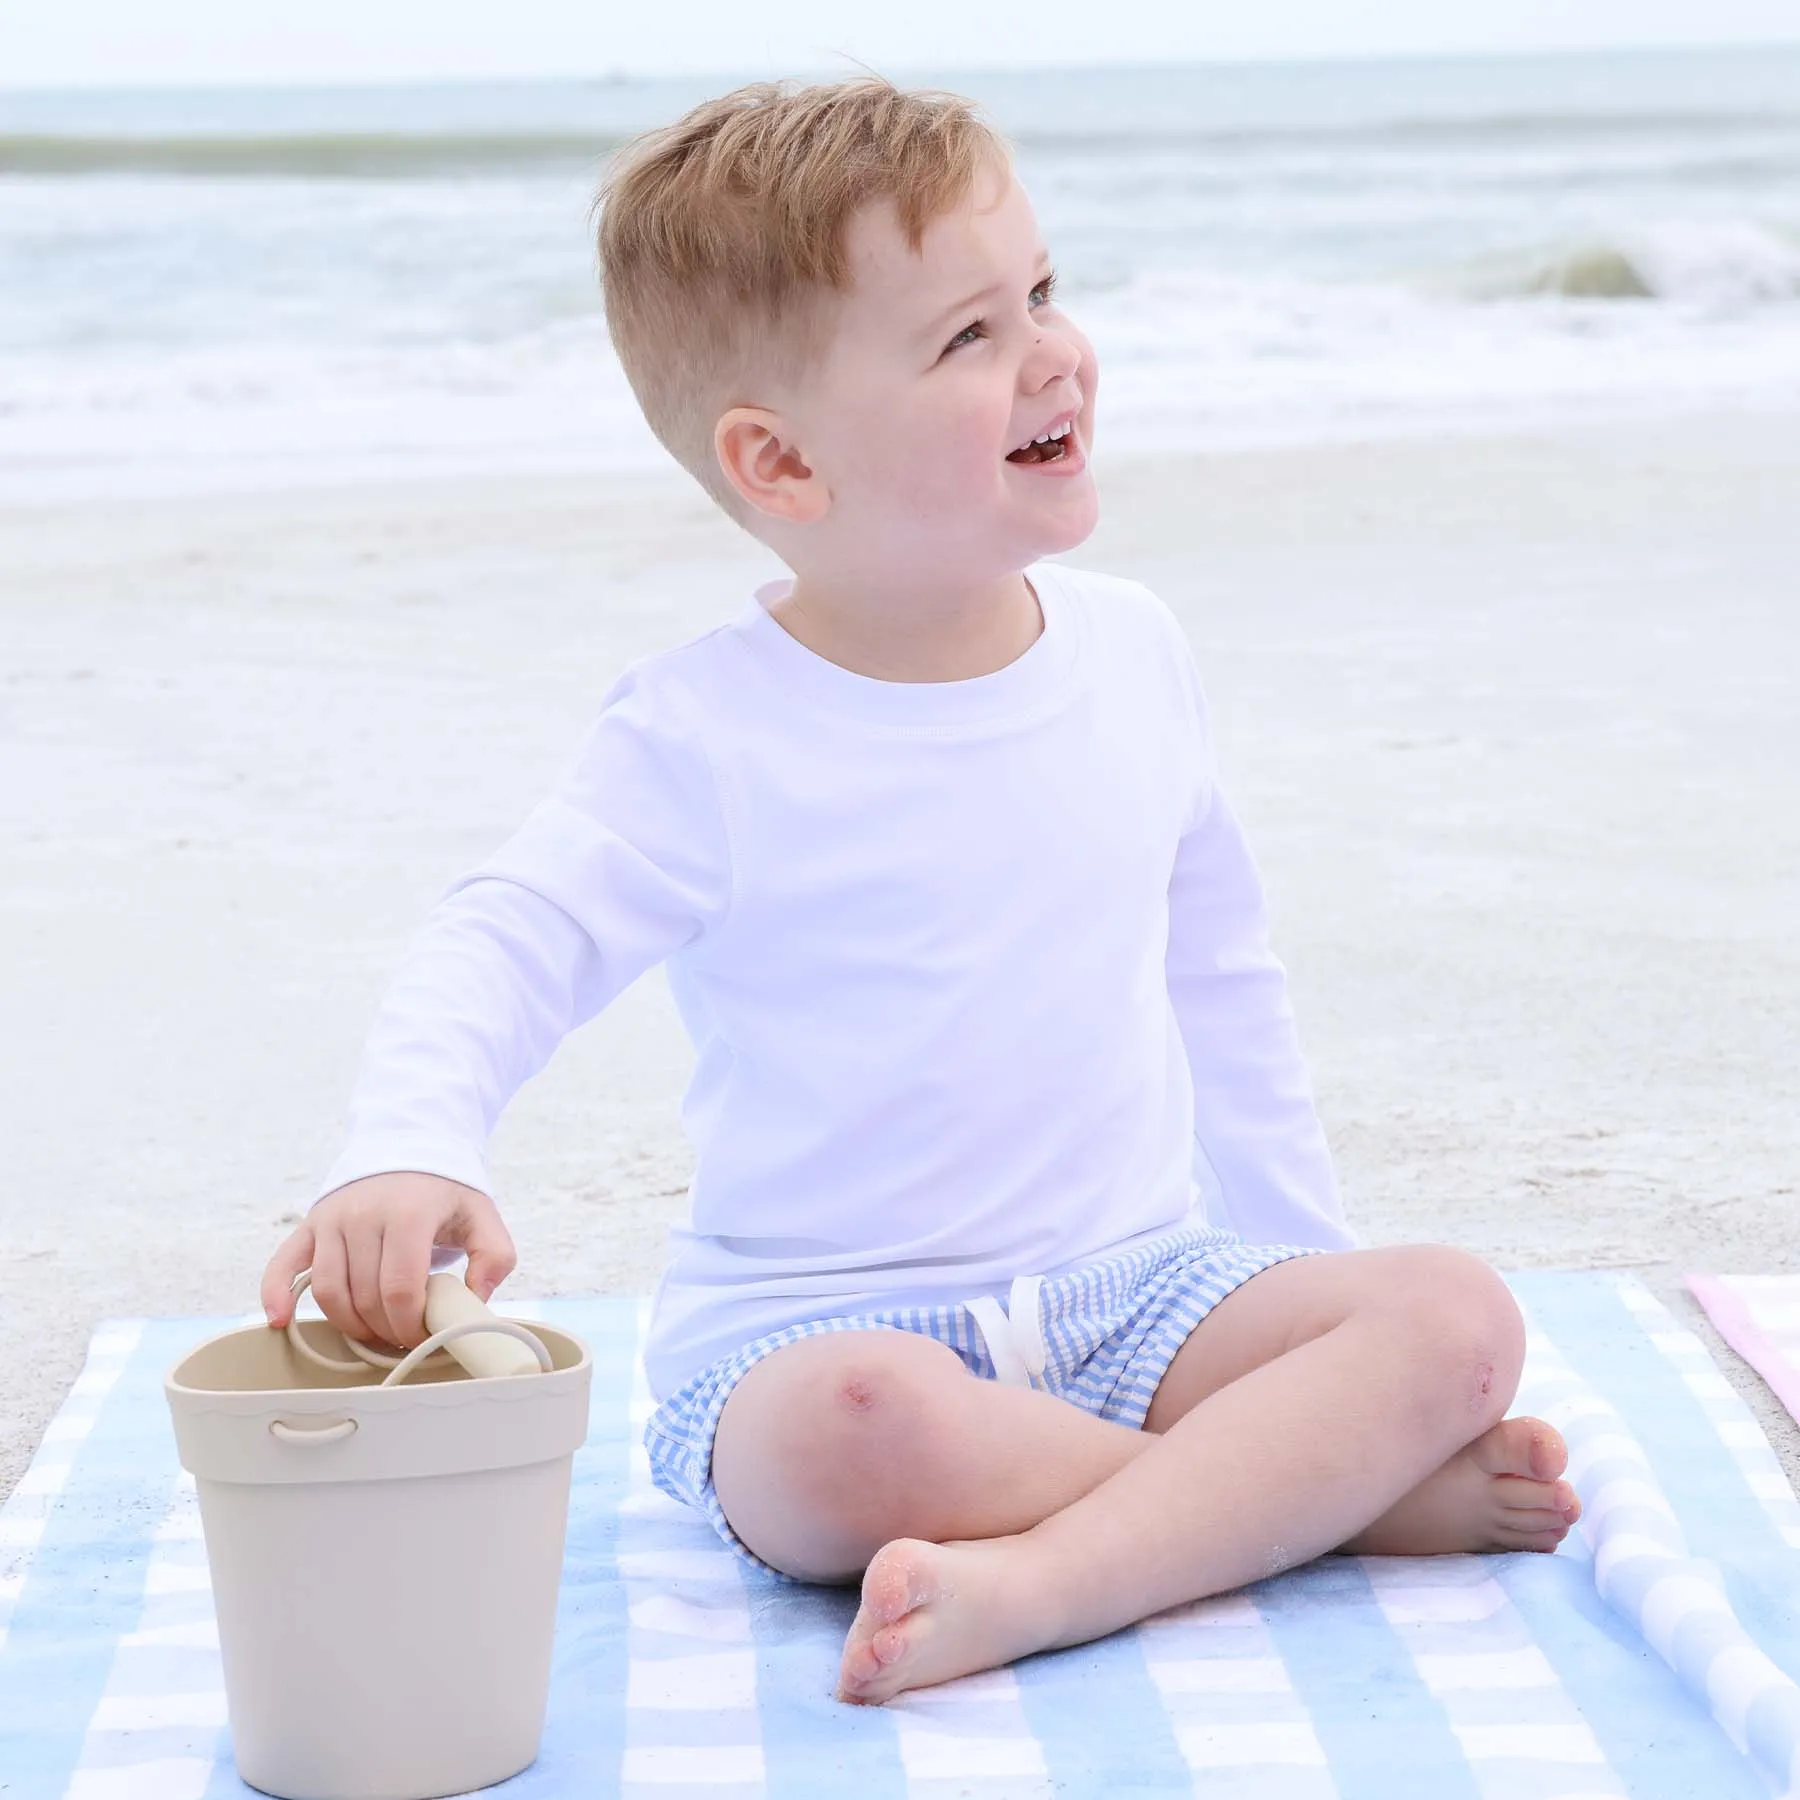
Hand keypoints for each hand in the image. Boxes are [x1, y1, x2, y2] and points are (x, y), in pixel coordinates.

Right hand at [260, 1171, 515, 1350]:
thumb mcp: (482, 1216)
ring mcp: (331, 1219)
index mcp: (408, 1214)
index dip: (410, 1325)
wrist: (409, 1145)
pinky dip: (276, 1295)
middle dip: (386, 1329)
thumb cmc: (445, 1190)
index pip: (401, 1290)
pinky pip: (284, 1264)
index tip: (423, 1336)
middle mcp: (363, 1215)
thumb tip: (475, 1302)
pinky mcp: (310, 1224)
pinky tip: (280, 1321)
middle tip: (403, 1338)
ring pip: (329, 1292)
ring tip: (373, 1333)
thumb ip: (494, 1258)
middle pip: (365, 1297)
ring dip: (350, 1324)